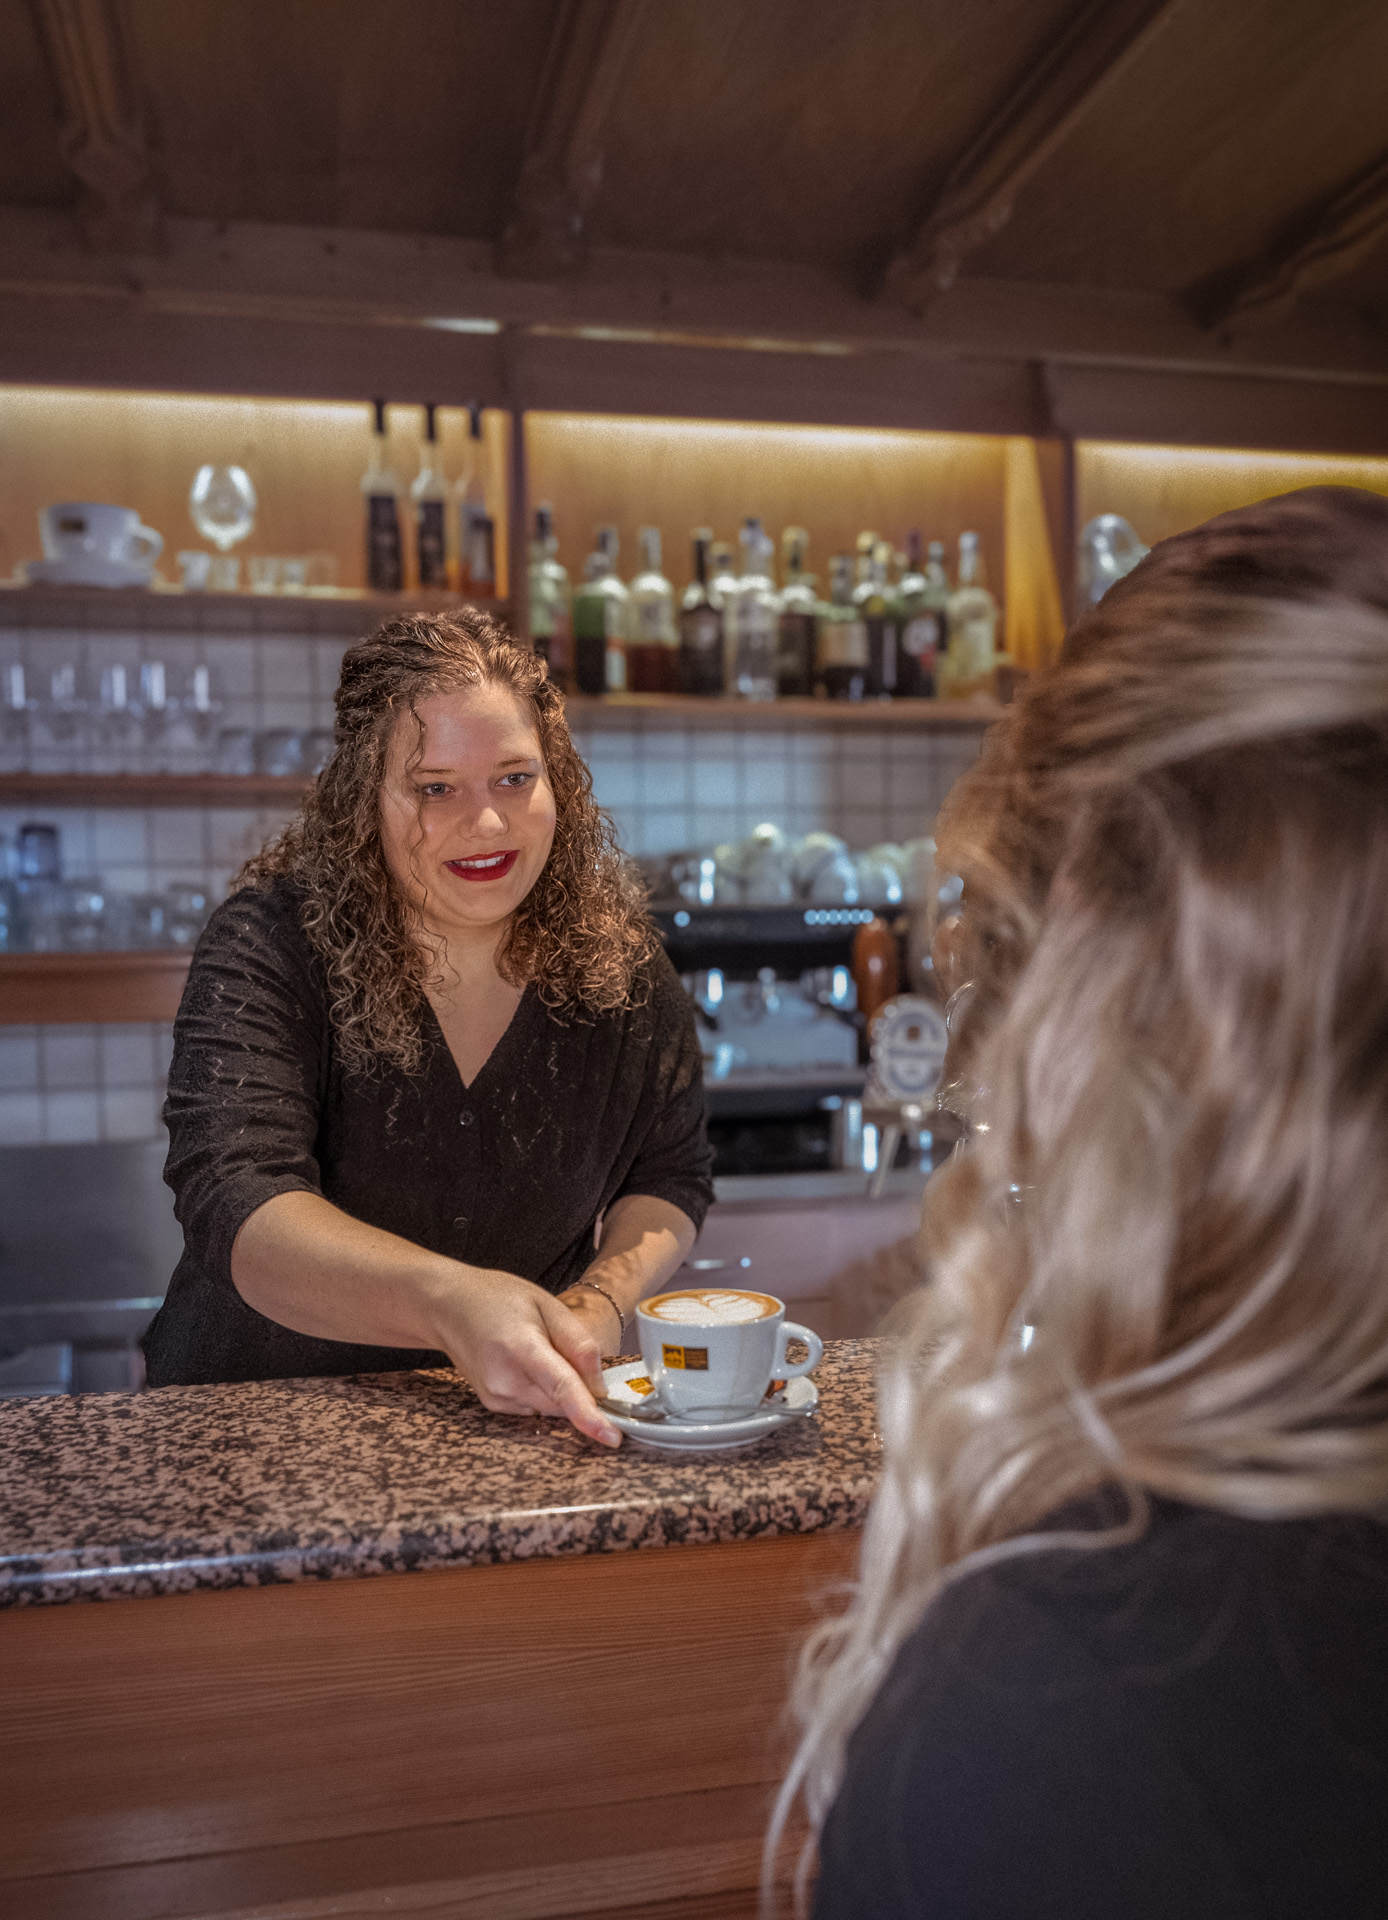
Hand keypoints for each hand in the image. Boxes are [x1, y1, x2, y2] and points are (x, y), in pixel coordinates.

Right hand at [426, 1265, 621, 1447]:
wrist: (448, 1306)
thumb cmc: (497, 1298)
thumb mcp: (547, 1304)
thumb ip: (578, 1343)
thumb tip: (600, 1385)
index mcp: (521, 1348)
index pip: (563, 1390)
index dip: (591, 1416)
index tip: (613, 1437)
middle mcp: (504, 1380)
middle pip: (563, 1402)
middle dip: (578, 1385)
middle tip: (561, 1346)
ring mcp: (495, 1396)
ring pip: (551, 1407)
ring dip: (559, 1388)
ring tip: (536, 1348)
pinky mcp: (493, 1404)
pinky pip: (536, 1405)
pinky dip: (543, 1390)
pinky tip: (525, 1362)